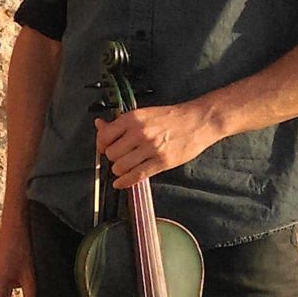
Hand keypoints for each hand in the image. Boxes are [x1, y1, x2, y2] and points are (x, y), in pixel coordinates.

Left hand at [95, 102, 219, 189]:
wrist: (198, 121)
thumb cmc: (171, 117)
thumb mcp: (142, 114)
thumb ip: (119, 122)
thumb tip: (99, 124)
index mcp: (133, 119)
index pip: (104, 137)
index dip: (101, 144)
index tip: (104, 147)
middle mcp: (140, 133)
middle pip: (111, 154)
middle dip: (112, 157)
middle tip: (119, 155)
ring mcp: (151, 149)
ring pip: (120, 167)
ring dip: (119, 169)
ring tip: (125, 165)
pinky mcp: (162, 162)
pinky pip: (136, 176)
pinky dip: (125, 182)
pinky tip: (120, 182)